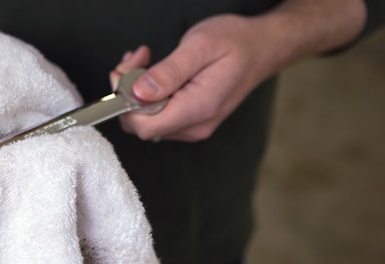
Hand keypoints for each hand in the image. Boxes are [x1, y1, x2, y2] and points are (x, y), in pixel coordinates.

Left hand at [111, 15, 278, 141]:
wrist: (263, 46)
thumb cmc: (237, 42)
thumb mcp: (200, 46)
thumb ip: (169, 72)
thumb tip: (139, 93)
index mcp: (198, 109)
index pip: (145, 126)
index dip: (125, 102)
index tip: (123, 74)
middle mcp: (194, 125)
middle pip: (140, 124)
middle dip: (127, 91)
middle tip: (133, 61)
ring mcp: (193, 124)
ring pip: (145, 117)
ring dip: (135, 88)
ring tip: (144, 58)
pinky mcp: (190, 118)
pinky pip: (156, 112)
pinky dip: (146, 91)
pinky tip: (150, 68)